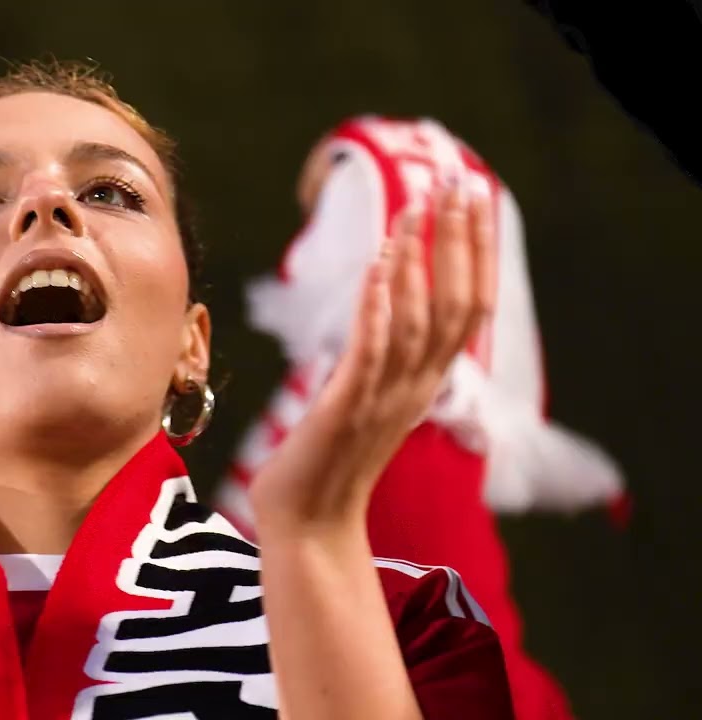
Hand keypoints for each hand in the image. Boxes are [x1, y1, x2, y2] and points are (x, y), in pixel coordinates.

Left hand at [250, 179, 495, 533]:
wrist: (307, 525)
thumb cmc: (328, 460)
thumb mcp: (366, 399)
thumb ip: (382, 357)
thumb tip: (383, 304)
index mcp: (424, 383)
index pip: (466, 307)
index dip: (476, 252)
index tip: (475, 198)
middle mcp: (415, 388)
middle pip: (456, 305)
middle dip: (459, 241)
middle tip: (460, 183)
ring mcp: (384, 400)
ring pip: (418, 322)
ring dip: (419, 262)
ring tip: (414, 209)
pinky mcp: (345, 410)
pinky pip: (371, 352)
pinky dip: (379, 307)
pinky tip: (381, 265)